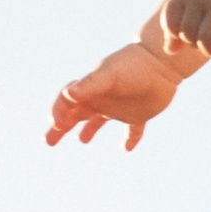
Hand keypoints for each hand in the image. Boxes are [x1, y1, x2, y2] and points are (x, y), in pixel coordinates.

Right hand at [46, 45, 183, 151]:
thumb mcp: (108, 75)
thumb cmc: (132, 66)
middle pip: (75, 114)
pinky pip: (133, 130)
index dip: (57, 112)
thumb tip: (68, 94)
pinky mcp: (139, 115)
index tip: (56, 124)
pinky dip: (129, 139)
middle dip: (60, 127)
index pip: (66, 101)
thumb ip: (89, 84)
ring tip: (82, 140)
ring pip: (97, 121)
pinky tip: (127, 149)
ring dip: (88, 130)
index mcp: (91, 89)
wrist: (161, 62)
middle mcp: (101, 98)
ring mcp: (119, 107)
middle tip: (48, 141)